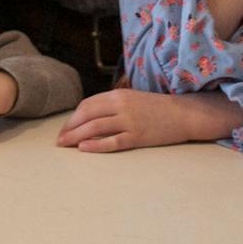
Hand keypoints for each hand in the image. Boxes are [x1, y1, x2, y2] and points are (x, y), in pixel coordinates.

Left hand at [56, 88, 242, 152]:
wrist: (183, 114)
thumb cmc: (156, 108)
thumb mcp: (132, 99)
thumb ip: (112, 105)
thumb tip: (90, 117)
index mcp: (118, 94)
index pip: (88, 104)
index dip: (73, 117)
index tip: (65, 128)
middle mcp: (121, 106)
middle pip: (87, 116)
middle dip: (70, 128)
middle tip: (59, 140)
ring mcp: (129, 121)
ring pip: (95, 128)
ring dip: (76, 137)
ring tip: (65, 145)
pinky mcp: (137, 137)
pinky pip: (112, 142)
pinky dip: (96, 145)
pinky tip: (84, 149)